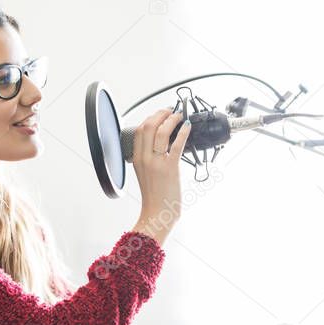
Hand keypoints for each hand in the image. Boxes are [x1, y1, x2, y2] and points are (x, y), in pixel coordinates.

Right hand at [130, 108, 191, 244]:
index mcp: (136, 159)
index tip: (160, 115)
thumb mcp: (145, 173)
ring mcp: (156, 163)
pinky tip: (187, 126)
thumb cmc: (154, 196)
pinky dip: (183, 132)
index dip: (150, 118)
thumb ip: (149, 158)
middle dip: (161, 114)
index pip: (139, 130)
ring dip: (171, 119)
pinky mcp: (169, 168)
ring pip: (161, 131)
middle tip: (170, 112)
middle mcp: (144, 158)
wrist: (157, 213)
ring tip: (179, 116)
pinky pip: (176, 144)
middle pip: (148, 125)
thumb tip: (162, 144)